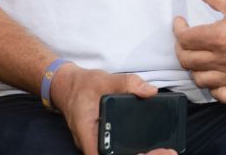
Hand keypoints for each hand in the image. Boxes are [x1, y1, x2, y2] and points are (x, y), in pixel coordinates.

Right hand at [48, 63, 174, 154]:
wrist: (68, 86)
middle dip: (133, 154)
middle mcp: (89, 142)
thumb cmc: (84, 85)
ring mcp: (94, 142)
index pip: (100, 154)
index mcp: (87, 132)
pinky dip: (129, 147)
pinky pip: (115, 147)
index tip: (140, 152)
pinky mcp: (101, 138)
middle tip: (157, 150)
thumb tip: (151, 91)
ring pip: (113, 153)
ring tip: (156, 149)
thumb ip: (129, 83)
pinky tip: (147, 144)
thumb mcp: (106, 80)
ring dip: (132, 151)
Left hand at [173, 0, 225, 101]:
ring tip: (198, 56)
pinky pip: (222, 96)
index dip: (178, 29)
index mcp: (220, 37)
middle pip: (187, 60)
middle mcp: (225, 59)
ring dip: (194, 68)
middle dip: (182, 48)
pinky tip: (215, 78)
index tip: (181, 22)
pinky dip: (213, 89)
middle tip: (187, 39)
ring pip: (200, 79)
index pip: (185, 39)